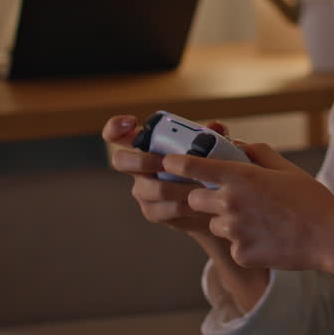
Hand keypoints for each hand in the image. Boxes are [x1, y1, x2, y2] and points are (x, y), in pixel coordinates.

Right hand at [102, 114, 232, 236]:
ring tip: (201, 188)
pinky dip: (186, 206)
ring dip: (179, 187)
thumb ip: (212, 136)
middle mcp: (138, 168)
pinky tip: (200, 204)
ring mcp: (142, 190)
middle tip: (167, 162)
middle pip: (120, 160)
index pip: (117, 134)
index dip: (116, 127)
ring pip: (153, 189)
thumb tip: (217, 126)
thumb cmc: (205, 169)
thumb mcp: (209, 149)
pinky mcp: (152, 212)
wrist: (211, 206)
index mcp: (146, 146)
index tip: (131, 122)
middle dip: (143, 160)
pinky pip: (165, 208)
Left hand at [161, 143, 333, 270]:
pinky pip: (232, 246)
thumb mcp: (285, 168)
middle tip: (228, 199)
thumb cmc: (311, 199)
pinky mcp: (240, 254)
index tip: (168, 163)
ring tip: (258, 221)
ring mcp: (233, 232)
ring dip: (227, 222)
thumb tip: (238, 146)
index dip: (175, 164)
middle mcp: (230, 204)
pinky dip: (244, 243)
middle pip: (195, 200)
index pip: (192, 167)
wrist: (328, 237)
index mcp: (239, 177)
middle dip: (205, 198)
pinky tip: (267, 239)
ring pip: (215, 225)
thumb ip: (257, 153)